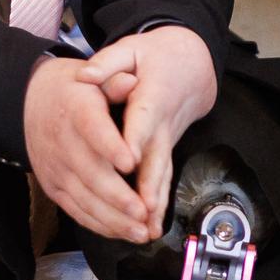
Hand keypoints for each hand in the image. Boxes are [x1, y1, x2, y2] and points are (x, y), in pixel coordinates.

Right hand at [22, 56, 152, 240]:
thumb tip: (131, 81)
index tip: (131, 162)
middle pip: (89, 173)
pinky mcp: (53, 186)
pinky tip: (122, 233)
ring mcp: (55, 168)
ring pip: (84, 199)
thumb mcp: (97, 77)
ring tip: (140, 232)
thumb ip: (115, 82)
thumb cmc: (79, 90)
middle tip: (144, 212)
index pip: (91, 129)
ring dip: (112, 219)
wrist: (37, 100)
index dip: (110, 146)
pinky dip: (99, 224)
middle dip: (118, 197)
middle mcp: (61, 141)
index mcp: (75, 109)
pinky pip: (76, 210)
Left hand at [77, 26, 218, 237]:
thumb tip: (87, 74)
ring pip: (163, 173)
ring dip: (156, 203)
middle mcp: (163, 122)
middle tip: (142, 210)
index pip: (142, 118)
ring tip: (149, 230)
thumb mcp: (131, 49)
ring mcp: (167, 139)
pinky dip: (158, 203)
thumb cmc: (155, 57)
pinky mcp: (166, 149)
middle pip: (157, 156)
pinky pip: (163, 178)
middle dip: (149, 185)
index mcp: (153, 94)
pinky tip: (151, 226)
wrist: (191, 65)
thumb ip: (109, 62)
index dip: (135, 139)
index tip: (127, 160)